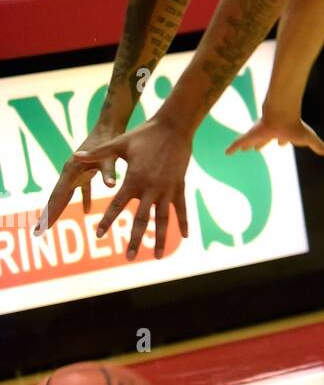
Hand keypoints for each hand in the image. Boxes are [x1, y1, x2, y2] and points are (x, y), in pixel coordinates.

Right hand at [37, 118, 125, 221]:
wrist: (109, 127)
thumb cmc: (108, 141)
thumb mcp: (108, 158)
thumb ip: (109, 172)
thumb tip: (111, 186)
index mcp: (71, 171)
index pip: (58, 196)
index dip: (50, 212)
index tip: (41, 226)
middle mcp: (70, 172)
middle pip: (57, 197)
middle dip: (48, 214)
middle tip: (38, 232)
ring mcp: (77, 172)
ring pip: (66, 194)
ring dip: (60, 208)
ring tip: (51, 223)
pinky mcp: (87, 171)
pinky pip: (83, 189)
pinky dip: (84, 199)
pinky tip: (87, 211)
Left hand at [38, 114, 191, 259]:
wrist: (174, 127)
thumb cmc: (145, 134)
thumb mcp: (119, 143)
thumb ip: (98, 154)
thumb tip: (76, 157)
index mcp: (134, 180)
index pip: (117, 206)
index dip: (107, 221)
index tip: (99, 235)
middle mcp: (151, 188)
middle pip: (142, 220)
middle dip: (135, 240)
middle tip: (129, 258)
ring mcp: (167, 188)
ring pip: (164, 219)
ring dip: (161, 238)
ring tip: (159, 257)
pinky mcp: (179, 185)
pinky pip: (182, 208)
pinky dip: (183, 221)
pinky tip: (186, 235)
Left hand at [226, 110, 323, 154]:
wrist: (282, 115)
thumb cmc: (294, 126)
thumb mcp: (308, 138)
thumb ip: (318, 145)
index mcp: (282, 133)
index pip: (282, 138)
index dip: (282, 141)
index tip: (281, 144)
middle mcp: (269, 132)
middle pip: (264, 139)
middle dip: (262, 143)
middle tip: (256, 148)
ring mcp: (258, 133)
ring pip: (251, 140)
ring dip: (247, 145)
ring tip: (242, 149)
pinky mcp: (251, 134)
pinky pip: (239, 142)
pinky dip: (233, 148)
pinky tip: (226, 153)